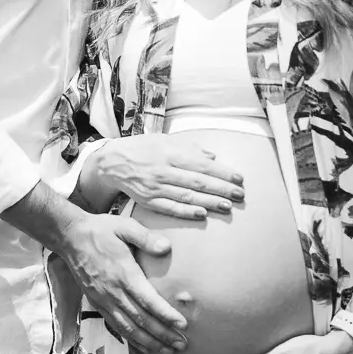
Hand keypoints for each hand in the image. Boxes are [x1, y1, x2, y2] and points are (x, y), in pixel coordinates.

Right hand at [57, 213, 189, 353]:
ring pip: (129, 328)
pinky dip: (132, 340)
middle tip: (181, 344)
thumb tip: (166, 247)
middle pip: (141, 320)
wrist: (70, 237)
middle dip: (163, 334)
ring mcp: (104, 300)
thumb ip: (145, 237)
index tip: (182, 325)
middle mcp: (113, 292)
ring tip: (168, 351)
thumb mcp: (124, 226)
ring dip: (149, 342)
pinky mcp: (97, 304)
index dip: (166, 315)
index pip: (148, 301)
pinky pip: (116, 327)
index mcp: (123, 273)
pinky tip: (144, 346)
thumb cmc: (100, 230)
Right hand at [91, 135, 243, 219]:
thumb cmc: (142, 148)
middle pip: (197, 182)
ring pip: (187, 197)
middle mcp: (163, 170)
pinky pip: (170, 208)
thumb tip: (212, 156)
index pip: (201, 164)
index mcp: (169, 153)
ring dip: (209, 202)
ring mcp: (155, 187)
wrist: (112, 162)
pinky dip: (186, 212)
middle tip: (240, 194)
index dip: (222, 172)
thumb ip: (189, 147)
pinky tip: (202, 213)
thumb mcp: (165, 140)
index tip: (238, 178)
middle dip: (221, 189)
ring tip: (227, 206)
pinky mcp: (148, 201)